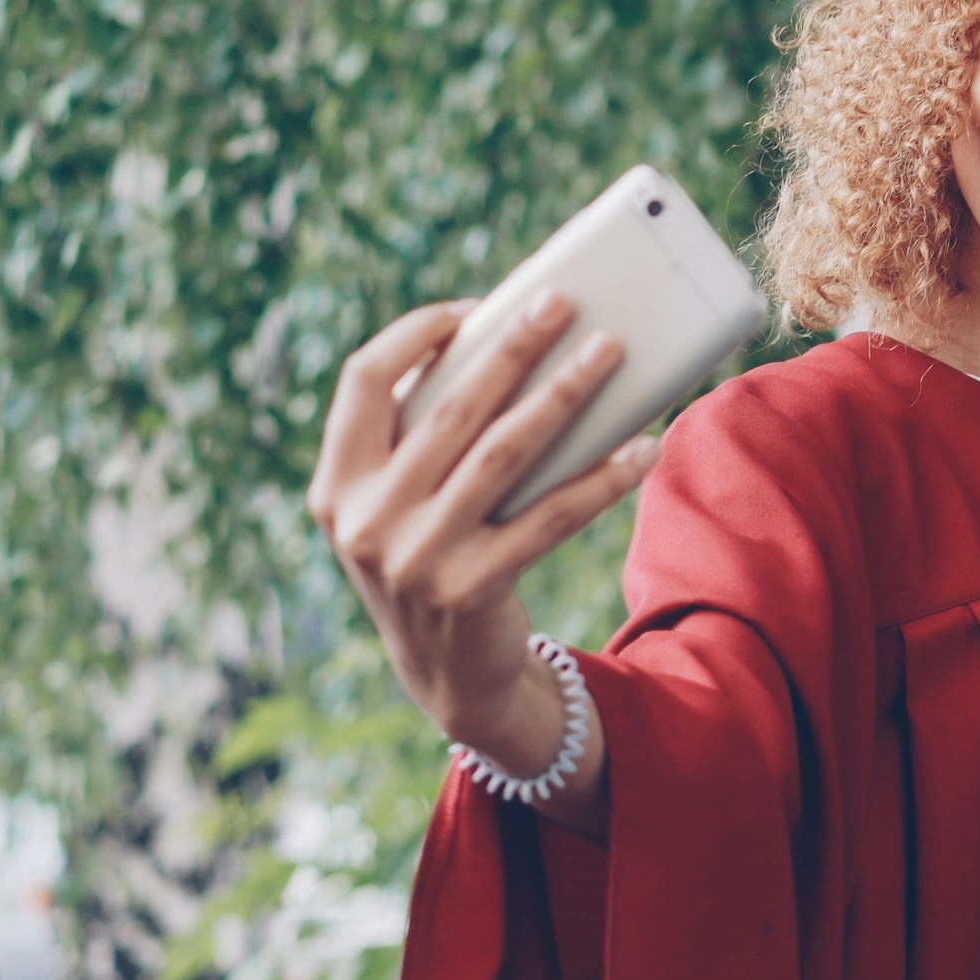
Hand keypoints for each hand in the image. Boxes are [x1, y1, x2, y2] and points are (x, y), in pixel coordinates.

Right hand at [307, 293, 659, 834]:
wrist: (450, 675)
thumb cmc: (437, 559)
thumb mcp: (401, 507)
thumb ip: (424, 443)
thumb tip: (514, 344)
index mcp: (337, 485)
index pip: (360, 381)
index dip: (416, 335)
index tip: (475, 309)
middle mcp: (365, 520)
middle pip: (451, 409)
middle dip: (513, 348)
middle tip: (563, 304)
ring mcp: (416, 558)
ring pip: (505, 453)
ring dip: (564, 395)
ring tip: (608, 352)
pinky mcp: (472, 590)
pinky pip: (552, 518)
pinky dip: (602, 479)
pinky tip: (642, 447)